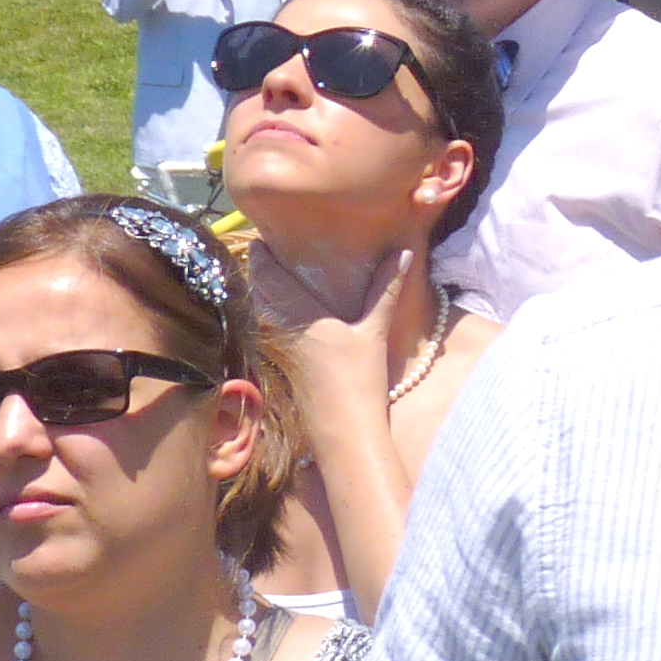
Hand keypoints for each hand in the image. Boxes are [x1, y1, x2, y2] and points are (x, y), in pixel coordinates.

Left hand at [254, 244, 418, 418]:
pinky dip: (275, 311)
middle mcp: (281, 326)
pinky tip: (292, 311)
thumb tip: (402, 252)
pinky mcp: (285, 363)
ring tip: (280, 273)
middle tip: (273, 249)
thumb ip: (385, 290)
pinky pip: (272, 326)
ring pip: (263, 309)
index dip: (262, 252)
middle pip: (259, 289)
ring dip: (266, 289)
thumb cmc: (358, 378)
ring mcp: (280, 347)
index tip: (267, 234)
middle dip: (262, 268)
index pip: (267, 273)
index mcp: (298, 313)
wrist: (342, 427)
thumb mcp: (374, 331)